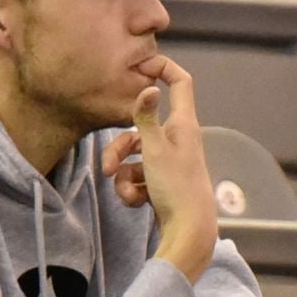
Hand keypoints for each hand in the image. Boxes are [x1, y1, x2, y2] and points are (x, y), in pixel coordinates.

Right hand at [98, 54, 217, 281]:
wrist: (189, 231)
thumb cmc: (176, 187)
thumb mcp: (155, 149)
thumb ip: (145, 118)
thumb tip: (147, 86)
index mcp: (183, 124)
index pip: (180, 83)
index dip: (163, 68)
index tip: (142, 64)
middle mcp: (179, 139)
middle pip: (141, 128)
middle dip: (118, 147)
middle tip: (107, 168)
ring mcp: (170, 162)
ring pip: (135, 157)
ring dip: (123, 175)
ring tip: (125, 192)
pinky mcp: (163, 183)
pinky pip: (139, 177)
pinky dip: (133, 189)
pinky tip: (136, 202)